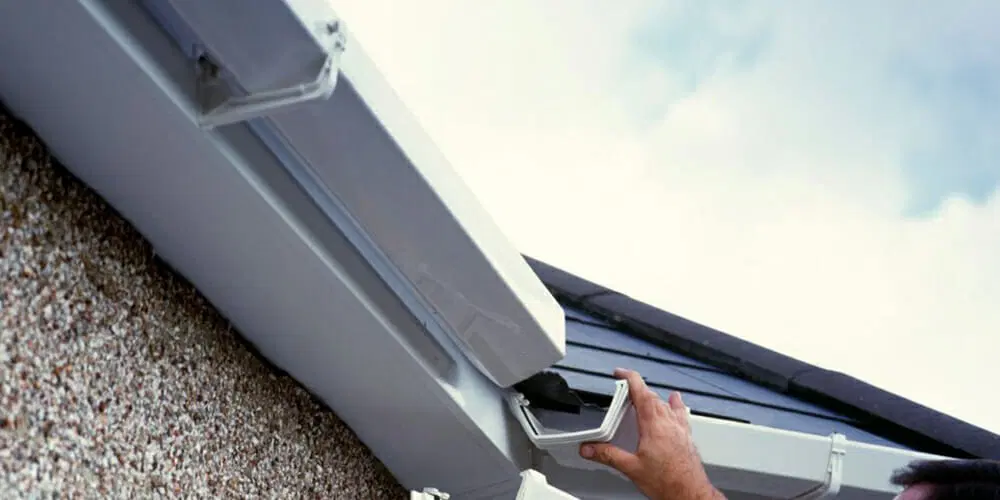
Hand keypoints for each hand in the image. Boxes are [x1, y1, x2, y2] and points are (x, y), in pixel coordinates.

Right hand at [579, 369, 723, 499]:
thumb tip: (589, 448)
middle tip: (624, 391)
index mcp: (653, 424)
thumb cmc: (667, 482)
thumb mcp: (631, 468)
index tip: (619, 373)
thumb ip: (608, 455)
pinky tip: (675, 401)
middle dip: (637, 389)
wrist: (690, 493)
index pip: (641, 391)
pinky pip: (680, 413)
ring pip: (665, 404)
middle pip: (652, 396)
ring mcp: (679, 428)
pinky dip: (674, 404)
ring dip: (652, 397)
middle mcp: (668, 422)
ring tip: (643, 397)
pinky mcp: (686, 435)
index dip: (629, 378)